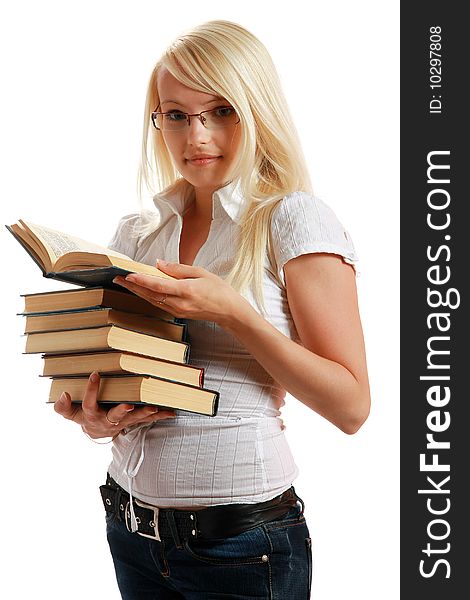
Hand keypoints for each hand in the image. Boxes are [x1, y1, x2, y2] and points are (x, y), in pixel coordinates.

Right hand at [54, 372, 175, 438]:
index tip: (94, 374)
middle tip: (130, 404)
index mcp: (93, 416)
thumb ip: (63, 407)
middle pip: (116, 416)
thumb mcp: (70, 414)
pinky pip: (148, 420)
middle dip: (123, 410)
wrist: (98, 433)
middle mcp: (109, 420)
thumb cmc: (84, 417)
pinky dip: (160, 416)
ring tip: (154, 408)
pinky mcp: (134, 421)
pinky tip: (171, 412)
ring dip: (145, 413)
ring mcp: (123, 422)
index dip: (91, 390)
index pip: (90, 404)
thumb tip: (64, 394)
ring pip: (134, 419)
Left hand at [113, 259, 246, 326]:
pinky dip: (148, 297)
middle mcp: (179, 303)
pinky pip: (159, 304)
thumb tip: (159, 264)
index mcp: (186, 291)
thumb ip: (178, 269)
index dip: (142, 280)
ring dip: (137, 292)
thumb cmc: (218, 289)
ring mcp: (178, 310)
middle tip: (117, 278)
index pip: (158, 285)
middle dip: (133, 287)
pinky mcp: (178, 314)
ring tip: (124, 284)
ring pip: (152, 300)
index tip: (129, 275)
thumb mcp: (201, 273)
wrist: (229, 311)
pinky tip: (141, 291)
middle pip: (151, 294)